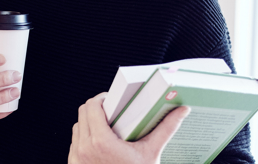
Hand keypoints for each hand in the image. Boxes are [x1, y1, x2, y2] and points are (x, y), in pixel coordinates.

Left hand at [68, 93, 189, 163]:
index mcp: (101, 142)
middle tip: (111, 111)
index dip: (101, 99)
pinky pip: (75, 143)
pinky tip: (99, 142)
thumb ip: (166, 128)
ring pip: (78, 127)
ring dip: (89, 123)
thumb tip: (182, 109)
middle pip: (83, 113)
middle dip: (96, 109)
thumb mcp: (152, 152)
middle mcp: (84, 148)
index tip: (111, 100)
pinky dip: (85, 138)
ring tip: (106, 126)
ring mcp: (77, 157)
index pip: (92, 106)